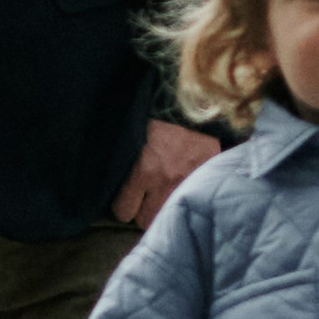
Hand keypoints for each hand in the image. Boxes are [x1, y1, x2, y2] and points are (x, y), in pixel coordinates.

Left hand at [111, 119, 217, 234]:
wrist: (190, 96)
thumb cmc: (154, 112)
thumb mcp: (131, 135)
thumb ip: (124, 162)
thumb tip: (114, 177)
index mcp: (142, 171)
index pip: (123, 211)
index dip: (122, 205)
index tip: (125, 197)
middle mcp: (164, 182)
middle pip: (145, 221)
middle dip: (142, 211)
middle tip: (143, 199)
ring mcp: (187, 180)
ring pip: (169, 215)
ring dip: (163, 207)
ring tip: (162, 194)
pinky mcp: (204, 173)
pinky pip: (192, 195)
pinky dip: (186, 192)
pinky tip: (183, 182)